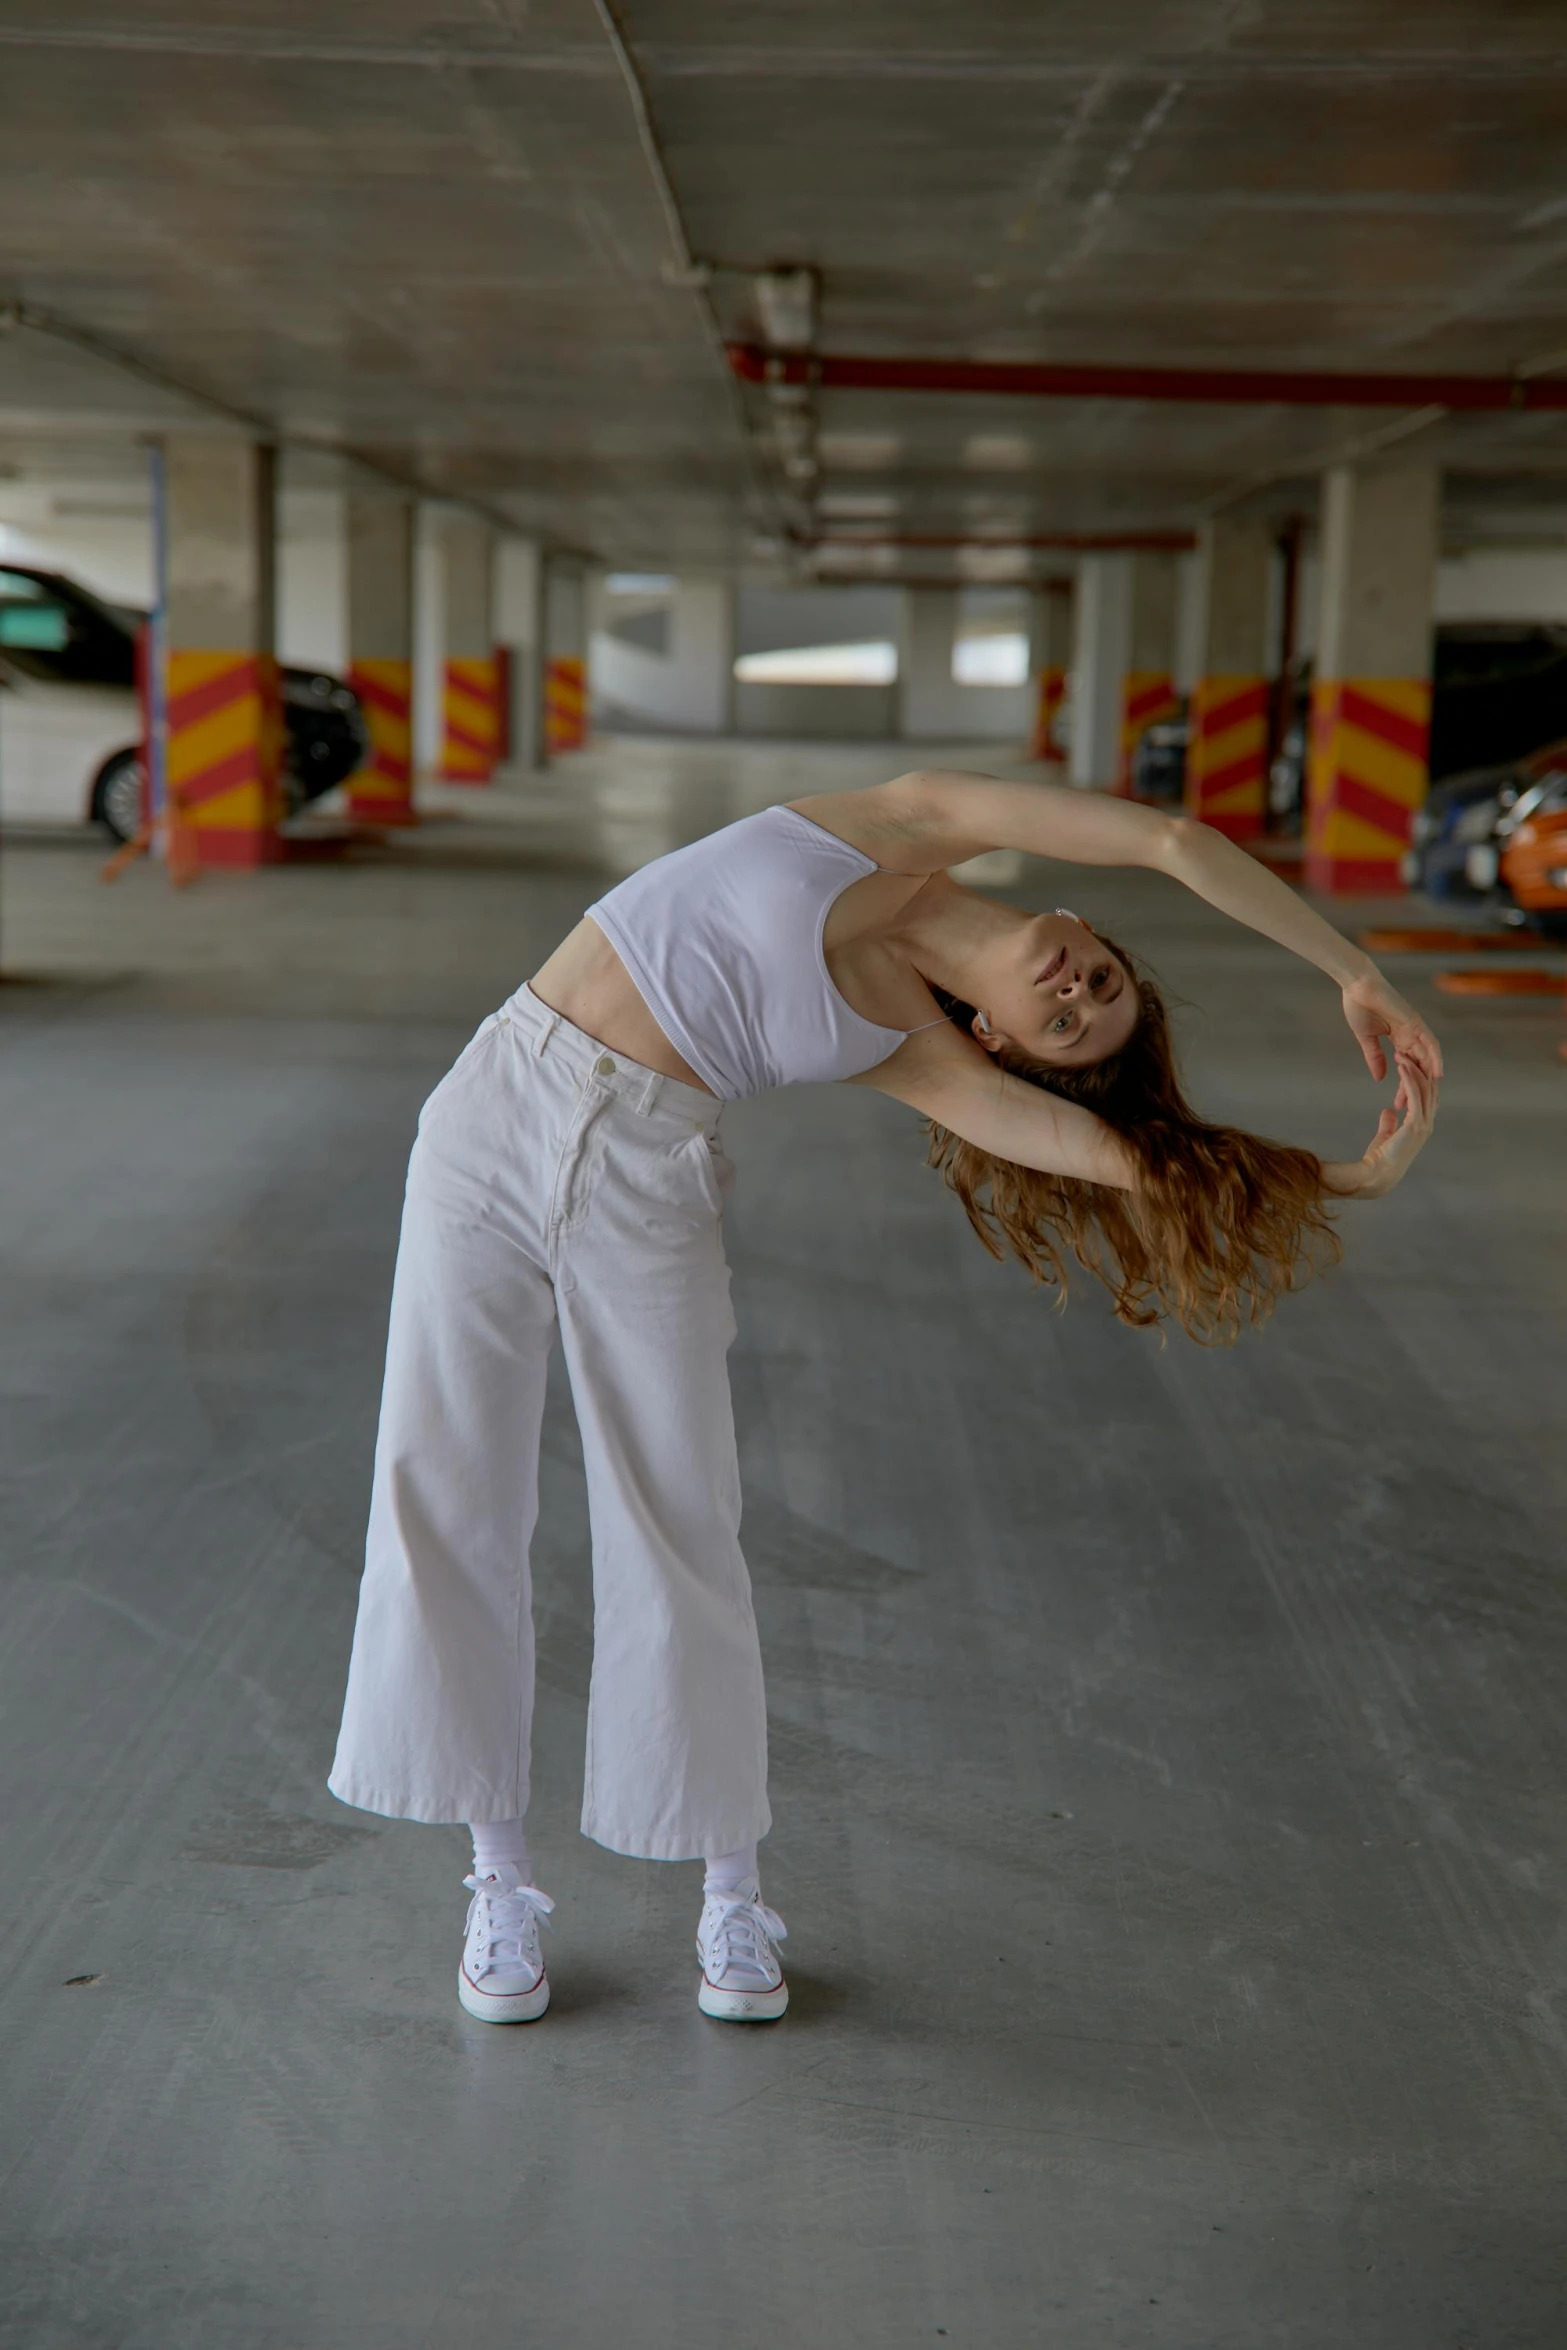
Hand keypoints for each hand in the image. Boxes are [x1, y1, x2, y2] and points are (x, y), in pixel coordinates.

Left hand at [1325, 1051, 1437, 1198]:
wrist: (1376, 1175)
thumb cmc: (1380, 1159)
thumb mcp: (1385, 1136)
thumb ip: (1389, 1123)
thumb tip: (1389, 1111)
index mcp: (1421, 1125)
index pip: (1425, 1096)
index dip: (1418, 1078)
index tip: (1407, 1063)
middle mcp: (1426, 1124)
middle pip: (1429, 1090)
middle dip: (1419, 1070)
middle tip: (1406, 1052)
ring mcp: (1423, 1125)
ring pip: (1424, 1090)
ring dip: (1413, 1071)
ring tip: (1402, 1055)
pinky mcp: (1415, 1125)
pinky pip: (1415, 1096)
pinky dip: (1409, 1080)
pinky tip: (1402, 1068)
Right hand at [1342, 968, 1442, 1098]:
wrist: (1357, 986)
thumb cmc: (1358, 1006)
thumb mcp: (1366, 1038)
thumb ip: (1375, 1056)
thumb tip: (1380, 1077)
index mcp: (1399, 1037)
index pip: (1407, 1067)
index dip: (1403, 1086)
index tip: (1398, 1103)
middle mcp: (1410, 1034)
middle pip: (1419, 1066)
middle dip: (1414, 1087)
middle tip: (1407, 1106)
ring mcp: (1415, 1028)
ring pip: (1427, 1057)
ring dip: (1427, 1077)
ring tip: (1428, 1097)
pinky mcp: (1415, 1022)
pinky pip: (1431, 1043)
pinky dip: (1436, 1058)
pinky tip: (1437, 1074)